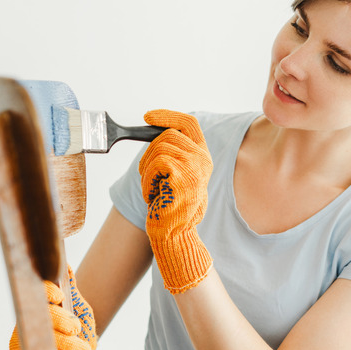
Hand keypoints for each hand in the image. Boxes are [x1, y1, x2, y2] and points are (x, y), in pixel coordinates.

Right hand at [10, 266, 96, 349]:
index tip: (60, 296)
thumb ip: (71, 288)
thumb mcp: (77, 306)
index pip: (38, 291)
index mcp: (39, 303)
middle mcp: (27, 321)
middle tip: (77, 330)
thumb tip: (65, 266)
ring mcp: (23, 342)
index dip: (47, 291)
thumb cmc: (74, 325)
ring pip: (41, 344)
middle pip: (41, 320)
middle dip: (61, 325)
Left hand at [139, 109, 212, 293]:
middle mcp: (202, 159)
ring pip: (159, 148)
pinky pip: (155, 164)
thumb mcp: (179, 174)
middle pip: (168, 134)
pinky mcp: (182, 175)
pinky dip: (147, 180)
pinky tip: (154, 194)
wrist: (175, 233)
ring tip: (154, 188)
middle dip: (149, 152)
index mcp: (203, 156)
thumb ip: (175, 153)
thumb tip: (155, 132)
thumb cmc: (173, 207)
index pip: (188, 123)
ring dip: (147, 169)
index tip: (149, 116)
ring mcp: (194, 166)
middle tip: (147, 174)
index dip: (167, 115)